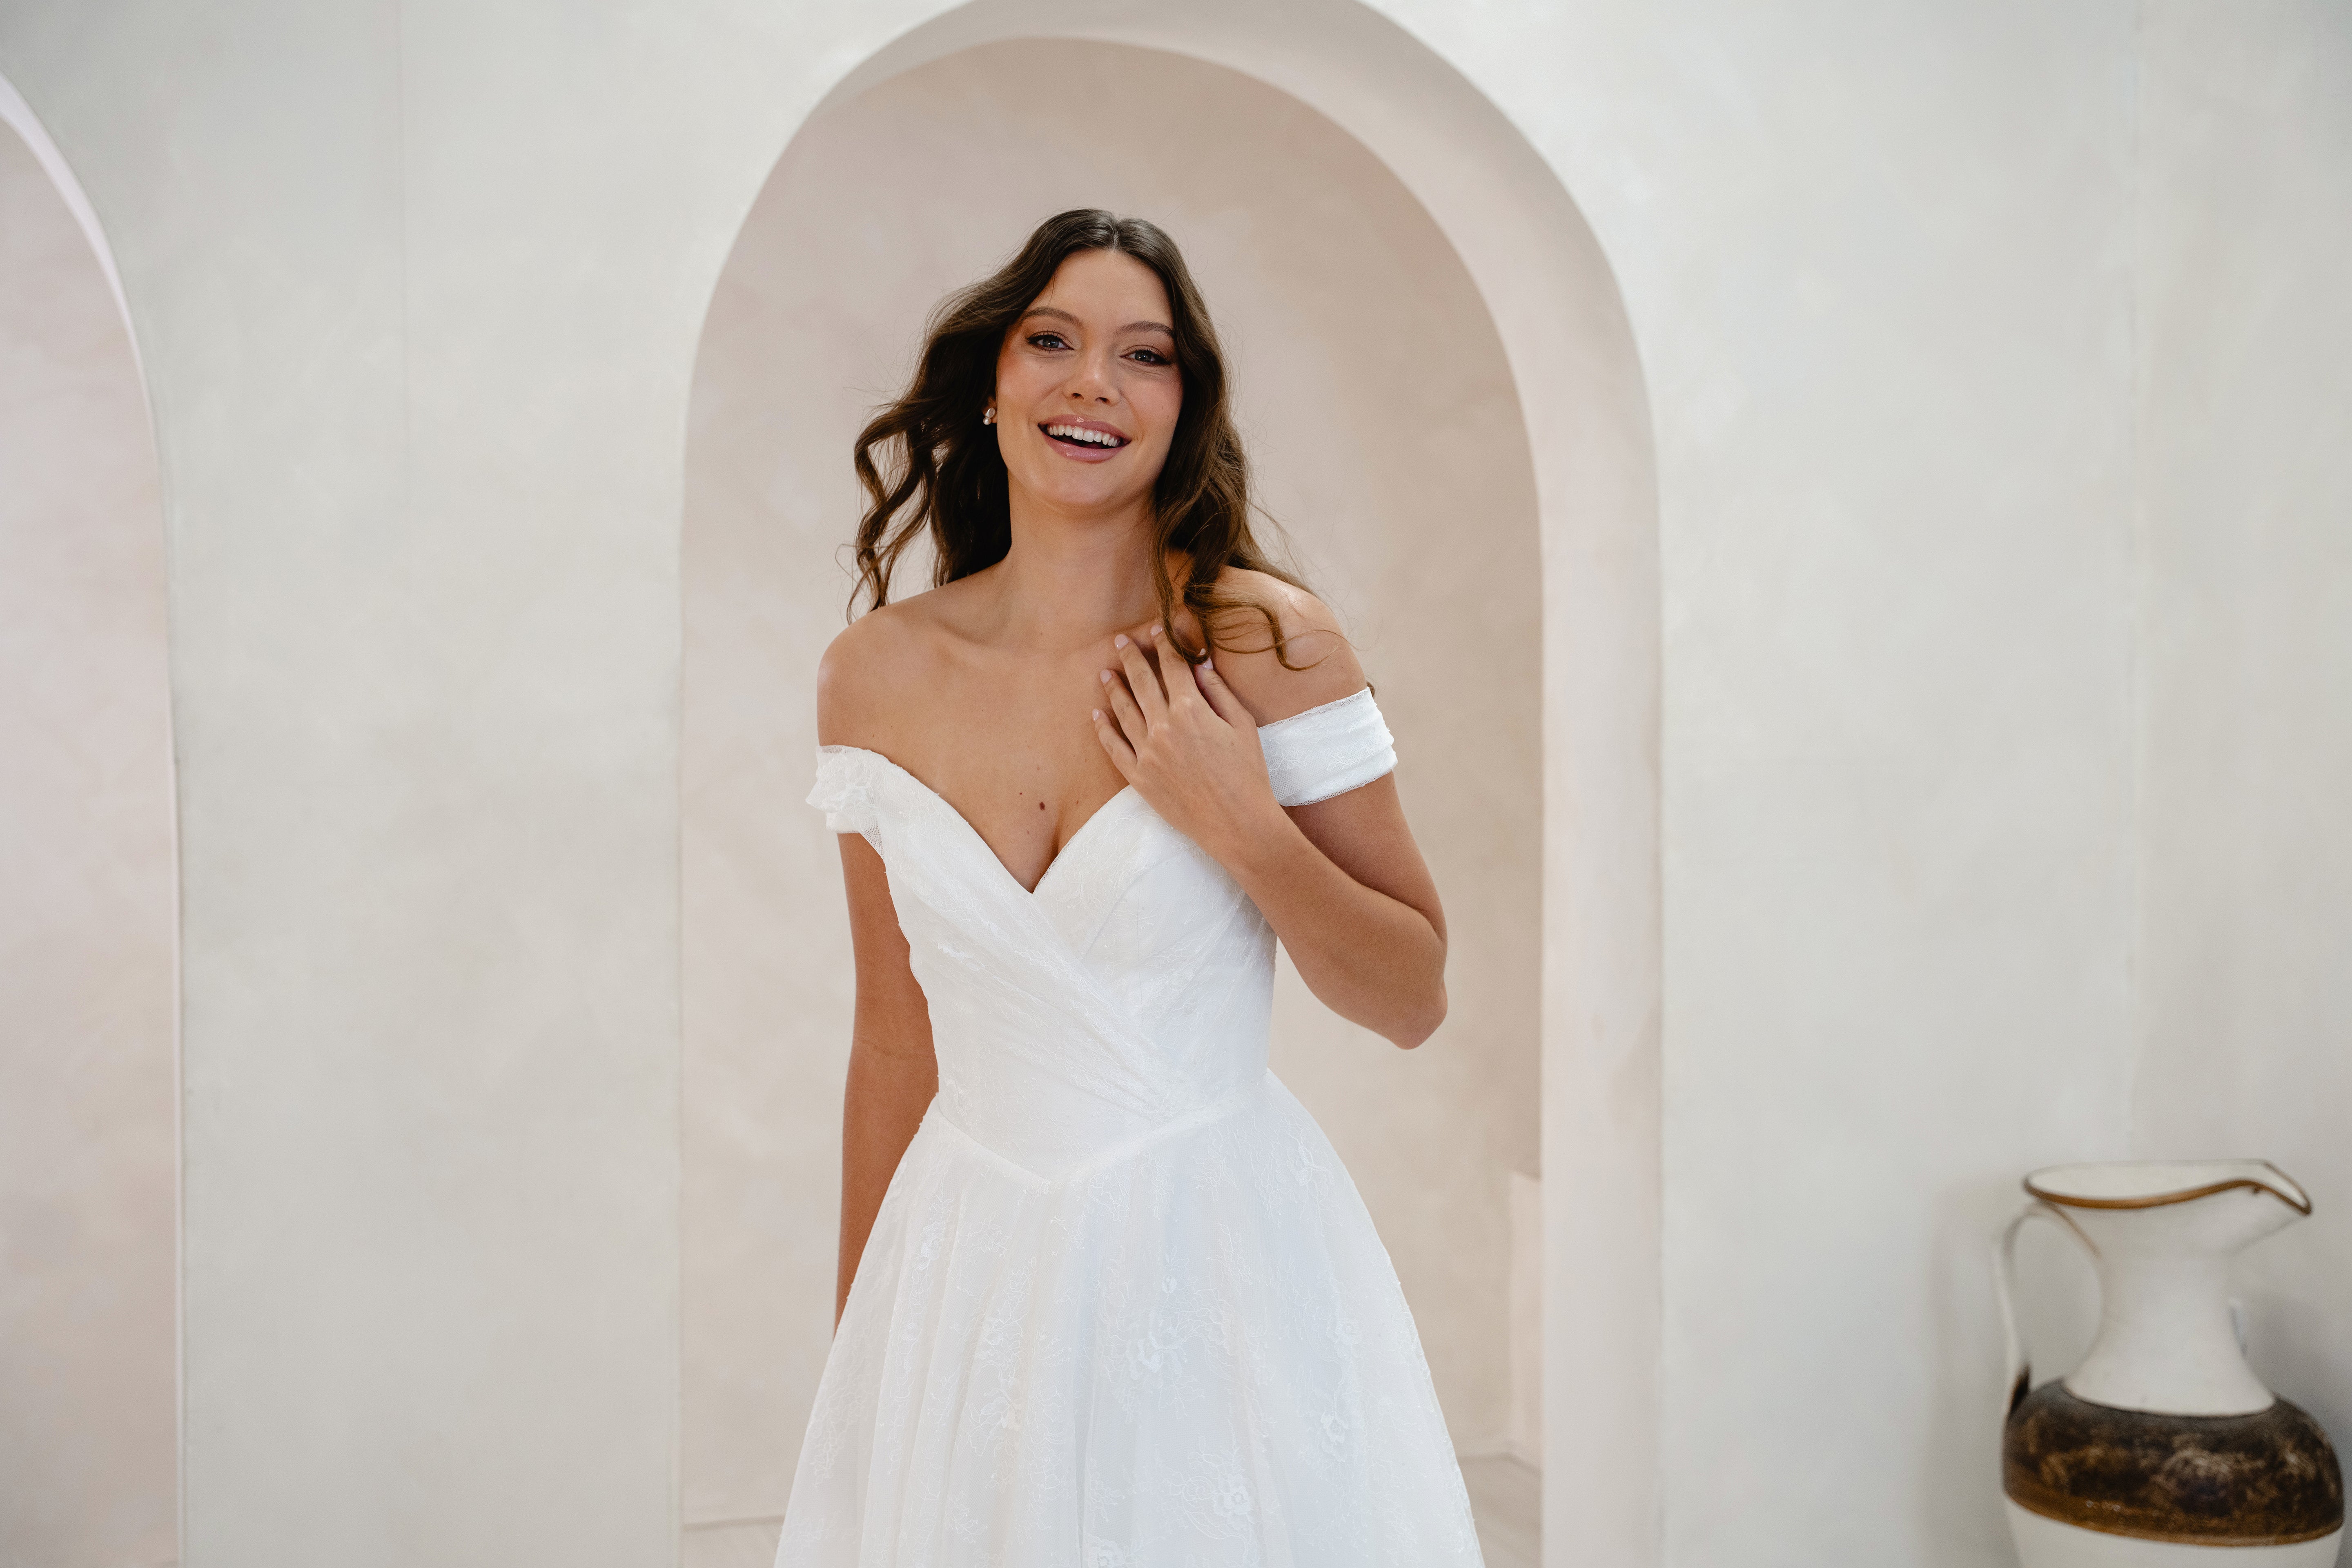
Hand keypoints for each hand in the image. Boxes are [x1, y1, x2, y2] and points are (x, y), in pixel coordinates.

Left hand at [1092, 626, 1286, 864]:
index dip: (1164, 645)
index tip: (1156, 630)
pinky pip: (1114, 748)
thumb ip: (1218, 692)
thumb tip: (1200, 666)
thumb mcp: (1242, 725)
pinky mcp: (1139, 777)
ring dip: (1114, 688)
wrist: (1237, 823)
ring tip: (1105, 673)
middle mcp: (1163, 727)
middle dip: (1131, 657)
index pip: (1173, 667)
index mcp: (1191, 710)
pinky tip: (1096, 715)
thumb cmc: (1247, 773)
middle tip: (1120, 642)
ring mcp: (1147, 753)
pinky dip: (1103, 729)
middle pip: (1141, 683)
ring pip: (1123, 711)